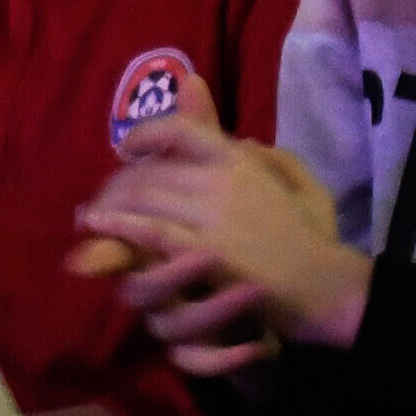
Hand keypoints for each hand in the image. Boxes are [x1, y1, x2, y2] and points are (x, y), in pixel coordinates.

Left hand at [79, 115, 366, 372]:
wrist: (323, 285)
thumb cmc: (314, 237)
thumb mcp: (301, 184)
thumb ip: (271, 157)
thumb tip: (240, 141)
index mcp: (243, 161)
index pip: (183, 130)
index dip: (147, 132)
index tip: (129, 147)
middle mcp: (224, 179)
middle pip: (151, 170)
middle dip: (118, 183)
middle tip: (103, 199)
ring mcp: (213, 215)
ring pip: (143, 198)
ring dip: (110, 207)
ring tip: (92, 219)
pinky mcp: (204, 251)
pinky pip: (150, 232)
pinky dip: (118, 227)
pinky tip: (97, 229)